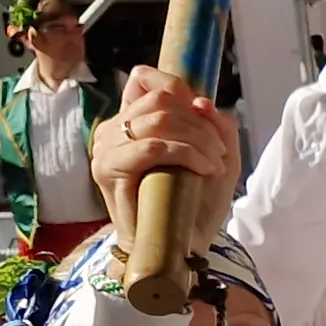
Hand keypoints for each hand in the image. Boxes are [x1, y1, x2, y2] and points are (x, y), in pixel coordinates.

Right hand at [92, 66, 242, 261]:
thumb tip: (201, 101)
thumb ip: (216, 124)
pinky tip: (204, 169)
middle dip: (200, 122)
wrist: (180, 247)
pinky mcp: (108, 170)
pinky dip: (187, 154)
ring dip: (198, 139)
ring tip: (214, 162)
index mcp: (132, 120)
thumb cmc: (194, 203)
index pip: (145, 78)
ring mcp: (106, 148)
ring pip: (158, 120)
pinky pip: (152, 147)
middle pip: (161, 98)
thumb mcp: (218, 156)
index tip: (203, 116)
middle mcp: (113, 129)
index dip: (179, 88)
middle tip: (219, 151)